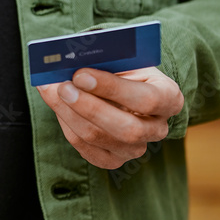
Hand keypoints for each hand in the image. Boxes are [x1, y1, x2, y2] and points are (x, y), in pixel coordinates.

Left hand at [36, 67, 183, 168]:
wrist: (126, 88)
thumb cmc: (126, 69)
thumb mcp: (124, 59)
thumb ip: (104, 62)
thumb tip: (68, 64)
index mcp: (169, 98)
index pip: (145, 99)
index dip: (111, 88)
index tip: (80, 73)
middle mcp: (158, 129)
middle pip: (125, 128)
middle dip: (88, 106)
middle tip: (62, 86)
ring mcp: (136, 149)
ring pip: (98, 137)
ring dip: (68, 112)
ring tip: (50, 90)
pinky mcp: (113, 160)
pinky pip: (84, 147)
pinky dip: (65, 123)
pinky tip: (55, 103)